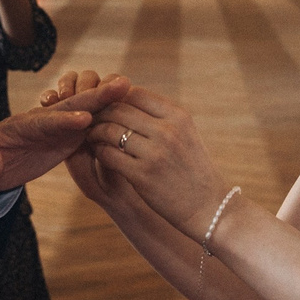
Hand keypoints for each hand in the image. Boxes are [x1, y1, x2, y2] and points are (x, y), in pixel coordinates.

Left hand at [0, 75, 131, 191]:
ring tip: (129, 88)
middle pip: (70, 108)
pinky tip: (124, 113)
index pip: (43, 122)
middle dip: (94, 97)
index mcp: (18, 127)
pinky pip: (85, 128)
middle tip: (121, 84)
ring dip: (105, 102)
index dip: (63, 120)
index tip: (84, 119)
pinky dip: (104, 119)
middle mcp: (39, 122)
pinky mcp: (60, 140)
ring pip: (82, 112)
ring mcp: (52, 130)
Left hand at [87, 86, 233, 231]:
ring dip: (95, 132)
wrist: (209, 207)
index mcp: (178, 116)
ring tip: (92, 135)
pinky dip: (99, 151)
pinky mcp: (143, 175)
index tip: (106, 104)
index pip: (135, 93)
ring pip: (110, 130)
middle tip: (90, 118)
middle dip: (100, 112)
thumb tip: (125, 97)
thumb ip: (160, 116)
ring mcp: (155, 153)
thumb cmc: (192, 169)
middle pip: (119, 109)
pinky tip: (99, 153)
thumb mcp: (185, 134)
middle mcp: (168, 131)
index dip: (114, 96)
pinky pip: (108, 155)